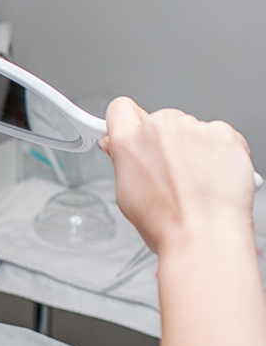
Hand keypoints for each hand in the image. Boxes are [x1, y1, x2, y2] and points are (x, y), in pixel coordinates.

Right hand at [101, 97, 254, 253]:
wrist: (205, 236)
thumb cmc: (167, 223)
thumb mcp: (126, 194)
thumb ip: (123, 161)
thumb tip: (122, 149)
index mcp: (129, 140)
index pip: (120, 108)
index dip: (125, 120)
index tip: (131, 129)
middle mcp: (159, 127)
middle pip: (159, 119)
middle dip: (163, 139)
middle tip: (169, 170)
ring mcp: (194, 128)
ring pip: (190, 127)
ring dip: (191, 145)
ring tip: (195, 180)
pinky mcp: (224, 135)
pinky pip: (218, 134)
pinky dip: (217, 151)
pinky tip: (213, 176)